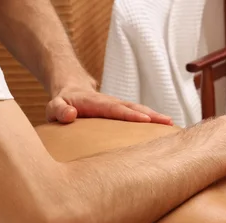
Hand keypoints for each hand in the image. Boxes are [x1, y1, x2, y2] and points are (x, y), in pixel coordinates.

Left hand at [46, 88, 172, 124]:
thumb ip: (58, 110)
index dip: (130, 115)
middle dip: (151, 115)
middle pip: (133, 108)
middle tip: (168, 123)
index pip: (115, 109)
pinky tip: (164, 130)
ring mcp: (118, 106)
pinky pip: (138, 115)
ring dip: (155, 117)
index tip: (145, 120)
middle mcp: (111, 102)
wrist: (71, 89)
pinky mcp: (122, 111)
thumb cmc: (61, 103)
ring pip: (139, 111)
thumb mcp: (53, 106)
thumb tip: (69, 115)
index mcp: (95, 103)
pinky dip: (152, 120)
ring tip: (172, 125)